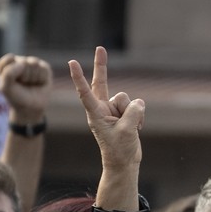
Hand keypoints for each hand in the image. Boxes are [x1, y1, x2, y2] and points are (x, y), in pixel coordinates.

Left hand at [0, 53, 51, 122]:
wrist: (31, 108)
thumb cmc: (16, 97)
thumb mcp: (6, 87)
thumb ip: (8, 73)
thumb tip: (24, 63)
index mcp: (7, 64)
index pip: (10, 59)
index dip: (11, 72)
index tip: (11, 82)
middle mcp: (20, 61)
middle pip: (23, 62)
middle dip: (24, 77)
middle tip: (23, 85)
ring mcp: (33, 64)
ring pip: (34, 64)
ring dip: (33, 78)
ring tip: (30, 84)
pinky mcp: (44, 68)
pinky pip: (44, 69)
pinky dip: (41, 79)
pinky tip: (39, 83)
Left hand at [67, 46, 142, 167]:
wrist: (124, 163)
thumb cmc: (119, 150)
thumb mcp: (127, 130)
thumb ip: (133, 112)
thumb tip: (138, 102)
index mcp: (95, 114)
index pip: (85, 92)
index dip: (79, 77)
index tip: (72, 62)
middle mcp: (102, 109)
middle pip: (102, 83)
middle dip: (102, 66)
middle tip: (100, 48)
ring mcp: (113, 110)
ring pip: (126, 99)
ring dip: (133, 113)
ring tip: (131, 129)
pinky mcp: (123, 114)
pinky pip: (135, 106)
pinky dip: (139, 117)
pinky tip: (136, 129)